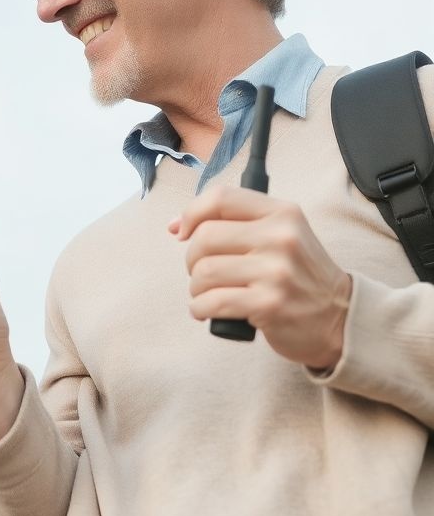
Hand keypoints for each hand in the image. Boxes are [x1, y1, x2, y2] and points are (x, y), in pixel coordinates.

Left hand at [171, 186, 351, 369]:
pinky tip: (208, 311)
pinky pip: (212, 302)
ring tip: (209, 294)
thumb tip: (175, 226)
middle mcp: (281, 237)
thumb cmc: (297, 275)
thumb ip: (234, 223)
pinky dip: (199, 309)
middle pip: (205, 237)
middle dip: (191, 258)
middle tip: (201, 272)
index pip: (220, 197)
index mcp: (282, 213)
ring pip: (204, 272)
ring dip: (196, 288)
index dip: (191, 213)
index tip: (182, 232)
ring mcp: (276, 272)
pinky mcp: (269, 305)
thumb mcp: (280, 235)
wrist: (340, 318)